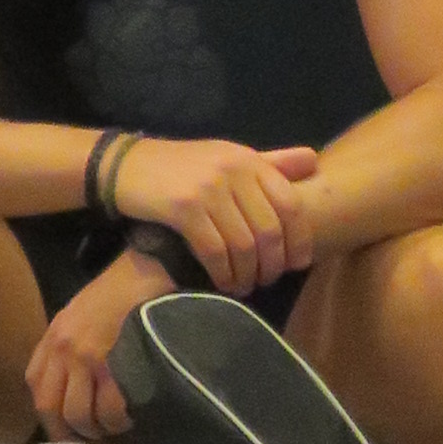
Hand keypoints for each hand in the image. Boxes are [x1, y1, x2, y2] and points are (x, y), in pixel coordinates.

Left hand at [25, 249, 171, 441]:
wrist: (151, 265)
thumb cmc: (122, 290)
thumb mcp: (82, 314)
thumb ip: (72, 348)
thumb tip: (77, 392)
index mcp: (53, 337)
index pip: (37, 390)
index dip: (51, 419)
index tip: (70, 433)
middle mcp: (63, 348)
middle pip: (53, 409)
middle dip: (74, 434)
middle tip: (97, 441)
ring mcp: (86, 356)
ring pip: (81, 415)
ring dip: (100, 430)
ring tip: (120, 427)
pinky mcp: (113, 361)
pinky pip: (110, 408)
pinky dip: (121, 421)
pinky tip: (136, 415)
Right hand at [112, 136, 320, 296]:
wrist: (128, 166)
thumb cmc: (184, 166)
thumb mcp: (229, 157)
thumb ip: (271, 162)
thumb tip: (315, 161)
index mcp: (249, 160)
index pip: (291, 204)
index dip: (299, 239)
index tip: (297, 264)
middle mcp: (233, 171)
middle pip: (269, 230)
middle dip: (272, 264)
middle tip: (266, 280)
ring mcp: (208, 188)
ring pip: (243, 245)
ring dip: (247, 274)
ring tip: (244, 285)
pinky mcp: (183, 208)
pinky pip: (214, 251)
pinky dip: (222, 274)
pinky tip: (222, 283)